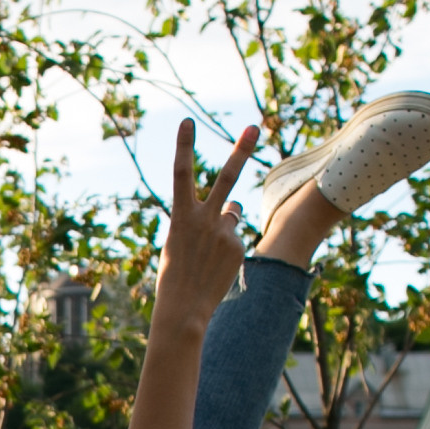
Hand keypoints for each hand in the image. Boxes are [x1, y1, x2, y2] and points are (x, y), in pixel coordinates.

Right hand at [153, 118, 256, 332]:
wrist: (184, 306)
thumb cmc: (175, 274)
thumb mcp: (180, 241)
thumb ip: (205, 219)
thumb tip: (236, 206)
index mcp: (180, 216)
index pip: (181, 173)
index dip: (184, 146)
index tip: (187, 122)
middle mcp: (204, 219)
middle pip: (226, 178)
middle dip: (241, 151)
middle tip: (255, 126)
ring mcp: (224, 232)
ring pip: (233, 213)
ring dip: (226, 221)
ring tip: (210, 249)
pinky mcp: (239, 246)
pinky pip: (236, 238)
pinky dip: (228, 249)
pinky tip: (218, 267)